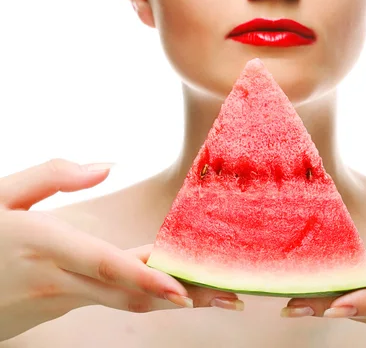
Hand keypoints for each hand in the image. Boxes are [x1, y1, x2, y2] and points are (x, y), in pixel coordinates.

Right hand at [0, 159, 240, 341]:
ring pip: (123, 303)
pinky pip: (107, 301)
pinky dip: (141, 295)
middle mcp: (56, 280)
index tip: (183, 290)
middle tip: (231, 297)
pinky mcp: (53, 309)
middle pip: (129, 292)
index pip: (103, 265)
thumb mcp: (0, 194)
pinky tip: (167, 287)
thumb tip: (107, 165)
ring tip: (214, 297)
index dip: (145, 279)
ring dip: (169, 299)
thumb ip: (53, 175)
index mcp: (43, 246)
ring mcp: (56, 301)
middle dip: (184, 297)